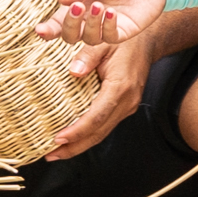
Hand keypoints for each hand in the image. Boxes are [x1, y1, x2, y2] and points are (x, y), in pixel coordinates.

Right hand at [37, 0, 166, 44]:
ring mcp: (105, 27)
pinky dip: (107, 27)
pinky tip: (111, 12)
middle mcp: (89, 18)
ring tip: (99, 6)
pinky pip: (110, 38)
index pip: (59, 21)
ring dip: (90, 24)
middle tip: (77, 7)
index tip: (40, 30)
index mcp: (78, 2)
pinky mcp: (123, 32)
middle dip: (69, 25)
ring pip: (88, 39)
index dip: (48, 29)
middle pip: (70, 35)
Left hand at [43, 34, 151, 160]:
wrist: (146, 42)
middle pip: (99, 132)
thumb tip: (74, 72)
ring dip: (79, 145)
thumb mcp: (104, 41)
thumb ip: (88, 56)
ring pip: (101, 133)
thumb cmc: (124, 41)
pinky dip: (87, 135)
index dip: (77, 130)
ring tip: (56, 153)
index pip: (97, 116)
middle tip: (51, 155)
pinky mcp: (123, 108)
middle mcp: (126, 102)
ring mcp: (126, 107)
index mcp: (120, 88)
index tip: (58, 138)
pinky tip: (72, 139)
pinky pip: (104, 126)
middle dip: (75, 147)